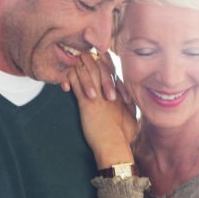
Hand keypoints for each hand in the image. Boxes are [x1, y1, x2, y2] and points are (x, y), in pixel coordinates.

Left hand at [66, 53, 137, 167]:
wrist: (114, 145)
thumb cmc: (124, 136)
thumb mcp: (132, 118)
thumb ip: (131, 106)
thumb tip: (130, 99)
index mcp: (119, 94)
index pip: (112, 72)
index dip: (106, 61)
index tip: (102, 54)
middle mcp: (108, 92)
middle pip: (100, 68)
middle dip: (92, 58)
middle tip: (84, 52)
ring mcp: (97, 97)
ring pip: (88, 74)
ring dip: (80, 66)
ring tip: (74, 60)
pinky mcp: (86, 104)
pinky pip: (76, 86)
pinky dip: (70, 80)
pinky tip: (66, 76)